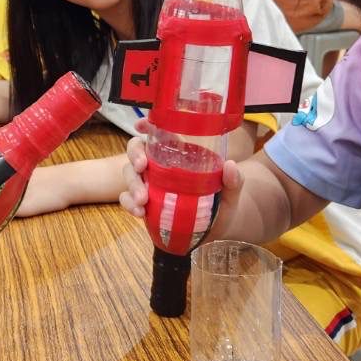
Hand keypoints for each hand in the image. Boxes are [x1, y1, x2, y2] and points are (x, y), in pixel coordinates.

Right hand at [117, 119, 243, 238]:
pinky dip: (129, 204)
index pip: (160, 134)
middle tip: (141, 167)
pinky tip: (140, 212)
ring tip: (142, 200)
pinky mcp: (143, 204)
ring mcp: (149, 184)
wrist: (212, 236)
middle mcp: (160, 166)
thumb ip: (233, 182)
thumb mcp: (230, 195)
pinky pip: (126, 198)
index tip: (140, 125)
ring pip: (129, 173)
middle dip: (135, 155)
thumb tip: (230, 165)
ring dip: (132, 184)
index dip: (147, 125)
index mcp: (179, 155)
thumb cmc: (220, 207)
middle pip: (137, 149)